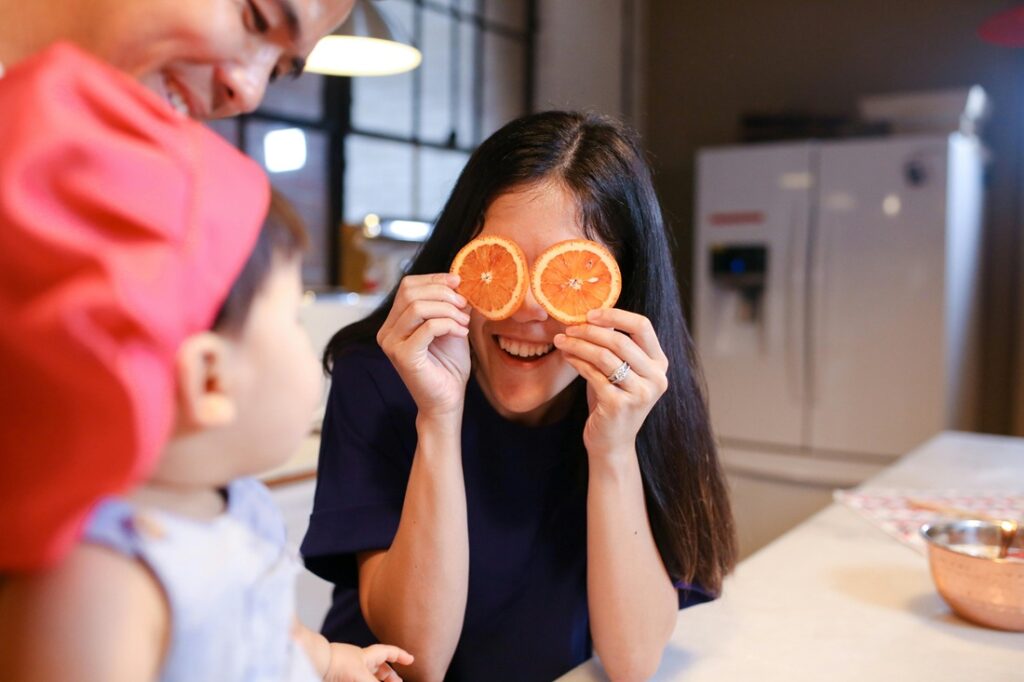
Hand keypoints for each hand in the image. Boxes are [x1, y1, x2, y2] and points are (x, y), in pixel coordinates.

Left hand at [324, 643, 413, 681]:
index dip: (401, 655)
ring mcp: (350, 670)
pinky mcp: (341, 678)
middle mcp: (360, 661)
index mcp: (368, 655)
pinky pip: (359, 680)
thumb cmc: (339, 664)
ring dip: (378, 681)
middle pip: (379, 667)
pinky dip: (366, 681)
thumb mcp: (362, 676)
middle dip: (390, 676)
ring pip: (369, 676)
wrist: (315, 663)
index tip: (411, 660)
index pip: (389, 652)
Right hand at [377, 273, 471, 418]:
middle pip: (410, 292)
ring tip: (464, 322)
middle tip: (464, 304)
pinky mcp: (403, 356)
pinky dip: (449, 324)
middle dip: (443, 292)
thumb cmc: (449, 366)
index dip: (434, 279)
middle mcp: (387, 331)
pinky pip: (428, 327)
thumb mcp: (452, 326)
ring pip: (418, 307)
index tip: (458, 282)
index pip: (407, 286)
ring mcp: (392, 344)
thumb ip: (451, 305)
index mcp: (394, 322)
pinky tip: (461, 333)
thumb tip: (460, 281)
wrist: (448, 400)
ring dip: (448, 309)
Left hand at [553, 308, 668, 462]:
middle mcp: (656, 378)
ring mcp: (640, 393)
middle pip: (621, 340)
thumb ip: (614, 347)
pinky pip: (593, 374)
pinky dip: (577, 362)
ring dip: (579, 345)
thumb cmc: (613, 401)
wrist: (611, 442)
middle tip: (569, 328)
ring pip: (605, 356)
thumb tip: (590, 316)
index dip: (616, 315)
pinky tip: (567, 357)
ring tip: (561, 341)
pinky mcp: (620, 405)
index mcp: (659, 364)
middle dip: (590, 331)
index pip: (643, 326)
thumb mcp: (620, 371)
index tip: (591, 313)